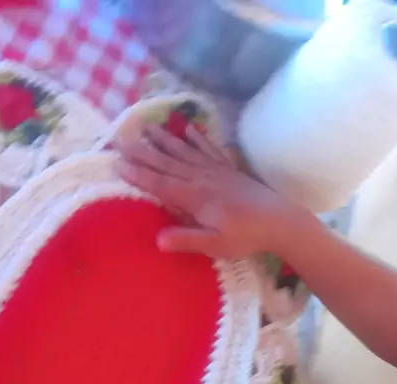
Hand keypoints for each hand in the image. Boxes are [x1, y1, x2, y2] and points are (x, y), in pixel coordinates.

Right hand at [116, 124, 297, 257]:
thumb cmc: (246, 237)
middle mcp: (202, 178)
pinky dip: (198, 138)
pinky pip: (209, 149)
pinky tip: (189, 128)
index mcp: (194, 197)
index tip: (117, 162)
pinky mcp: (230, 170)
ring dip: (165, 139)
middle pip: (167, 162)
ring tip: (147, 126)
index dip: (137, 173)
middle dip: (143, 151)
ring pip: (185, 151)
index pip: (160, 183)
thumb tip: (157, 239)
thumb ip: (187, 240)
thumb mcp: (215, 244)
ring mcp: (216, 171)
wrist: (280, 220)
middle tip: (121, 138)